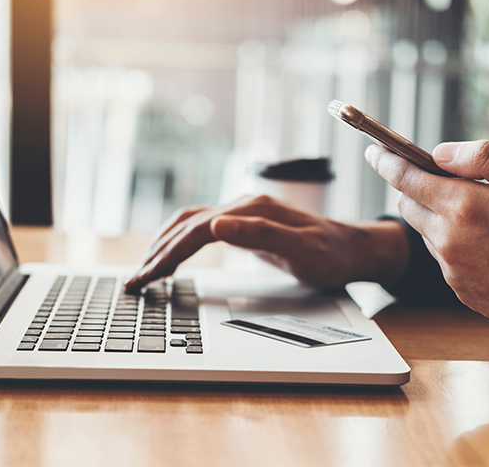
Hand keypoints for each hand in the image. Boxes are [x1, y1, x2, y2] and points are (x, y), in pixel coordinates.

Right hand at [125, 194, 409, 292]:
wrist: (355, 248)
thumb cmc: (333, 253)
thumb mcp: (303, 249)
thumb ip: (260, 234)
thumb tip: (216, 225)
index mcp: (251, 209)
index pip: (196, 231)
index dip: (167, 254)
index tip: (146, 278)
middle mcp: (242, 205)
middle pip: (186, 225)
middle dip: (156, 253)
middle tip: (133, 282)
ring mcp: (242, 213)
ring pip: (189, 223)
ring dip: (163, 244)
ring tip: (143, 269)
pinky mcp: (244, 223)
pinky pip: (201, 229)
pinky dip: (178, 241)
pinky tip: (171, 255)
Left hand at [366, 140, 488, 366]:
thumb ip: (487, 158)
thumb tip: (441, 152)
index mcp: (465, 208)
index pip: (406, 178)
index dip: (387, 160)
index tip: (374, 150)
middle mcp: (450, 243)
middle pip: (409, 206)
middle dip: (415, 187)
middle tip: (443, 177)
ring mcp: (455, 273)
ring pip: (428, 234)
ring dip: (439, 217)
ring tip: (483, 213)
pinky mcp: (465, 294)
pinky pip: (445, 261)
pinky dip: (455, 244)